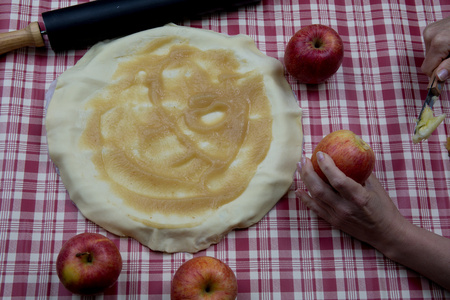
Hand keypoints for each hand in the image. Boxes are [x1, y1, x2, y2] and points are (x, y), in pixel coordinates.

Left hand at [296, 151, 449, 289]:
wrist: (386, 234)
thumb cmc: (383, 207)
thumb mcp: (376, 187)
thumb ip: (361, 171)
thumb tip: (348, 154)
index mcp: (359, 197)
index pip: (338, 180)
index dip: (327, 166)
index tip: (320, 153)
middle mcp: (345, 208)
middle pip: (319, 189)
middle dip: (308, 172)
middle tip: (304, 159)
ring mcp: (337, 216)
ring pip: (315, 197)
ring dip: (305, 181)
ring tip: (300, 168)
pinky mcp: (333, 222)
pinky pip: (315, 209)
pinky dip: (305, 199)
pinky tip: (299, 190)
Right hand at [421, 16, 449, 80]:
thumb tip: (438, 77)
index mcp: (438, 43)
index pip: (427, 69)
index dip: (438, 73)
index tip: (448, 73)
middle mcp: (430, 36)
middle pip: (428, 62)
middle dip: (440, 63)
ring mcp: (429, 31)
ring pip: (429, 54)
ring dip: (441, 55)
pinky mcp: (430, 28)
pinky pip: (431, 45)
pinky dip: (440, 47)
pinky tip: (449, 42)